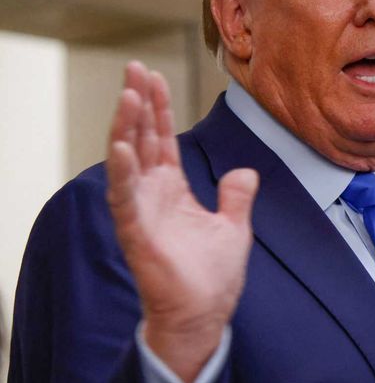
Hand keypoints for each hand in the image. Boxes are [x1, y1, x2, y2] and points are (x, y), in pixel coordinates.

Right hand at [106, 62, 257, 382]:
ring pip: (129, 161)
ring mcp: (142, 212)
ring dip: (128, 127)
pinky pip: (126, 197)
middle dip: (139, 103)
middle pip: (142, 139)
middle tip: (134, 67)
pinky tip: (123, 146)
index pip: (162, 140)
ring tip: (128, 93)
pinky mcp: (137, 233)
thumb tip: (243, 171)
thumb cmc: (212, 277)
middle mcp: (152, 194)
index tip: (152, 76)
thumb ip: (237, 196)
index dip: (158, 108)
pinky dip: (123, 172)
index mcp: (173, 190)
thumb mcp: (234, 227)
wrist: (204, 315)